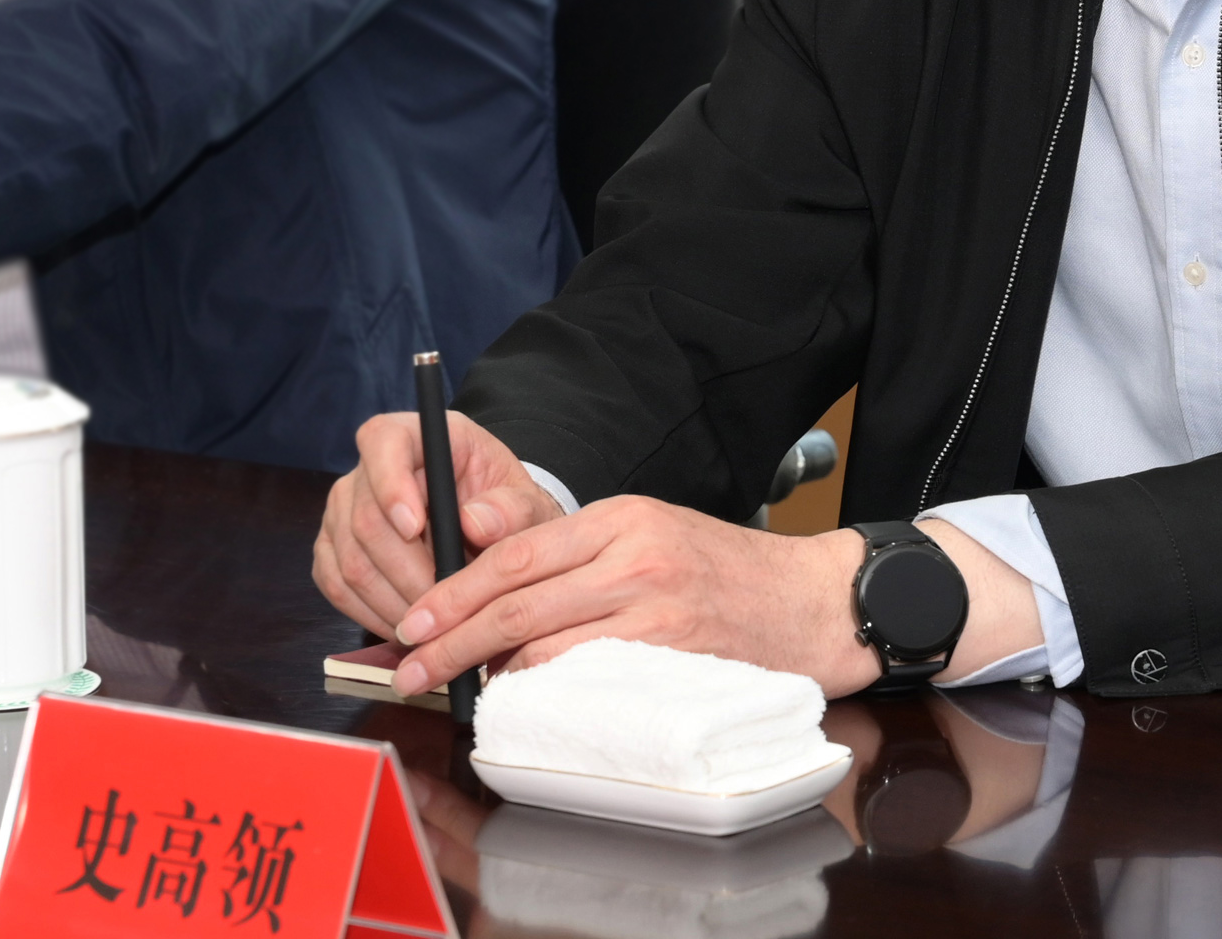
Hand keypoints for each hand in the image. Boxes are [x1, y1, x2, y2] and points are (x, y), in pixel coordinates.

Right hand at [312, 408, 566, 638]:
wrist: (491, 532)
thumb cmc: (507, 509)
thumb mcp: (526, 503)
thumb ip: (512, 509)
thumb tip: (477, 522)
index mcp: (421, 436)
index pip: (384, 442)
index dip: (391, 484)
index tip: (414, 528)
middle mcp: (371, 467)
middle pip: (366, 518)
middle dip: (405, 571)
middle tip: (442, 606)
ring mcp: (344, 508)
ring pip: (350, 560)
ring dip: (391, 601)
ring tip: (433, 625)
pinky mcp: (334, 548)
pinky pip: (336, 585)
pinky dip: (370, 613)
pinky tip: (406, 627)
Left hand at [388, 494, 878, 699]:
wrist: (811, 602)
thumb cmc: (726, 571)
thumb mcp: (652, 533)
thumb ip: (581, 553)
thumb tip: (494, 582)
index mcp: (623, 518)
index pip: (518, 552)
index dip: (456, 590)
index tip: (415, 620)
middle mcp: (634, 557)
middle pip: (518, 602)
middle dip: (452, 640)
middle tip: (409, 666)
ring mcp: (654, 610)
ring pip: (544, 646)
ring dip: (491, 674)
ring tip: (457, 689)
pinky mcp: (671, 655)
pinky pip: (586, 679)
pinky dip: (543, 694)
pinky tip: (519, 702)